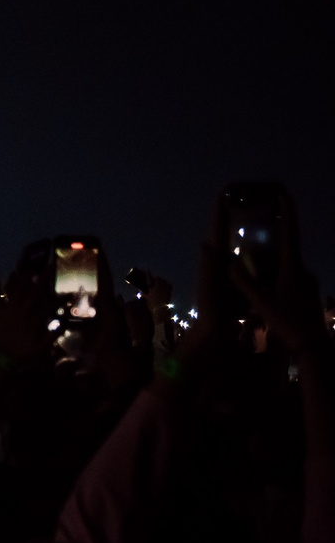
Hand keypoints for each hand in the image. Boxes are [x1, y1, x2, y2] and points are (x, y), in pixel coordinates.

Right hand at [223, 200, 327, 365]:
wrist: (314, 346)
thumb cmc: (288, 323)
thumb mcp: (261, 302)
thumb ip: (244, 281)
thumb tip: (228, 260)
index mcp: (292, 269)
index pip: (290, 234)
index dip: (288, 214)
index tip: (285, 195)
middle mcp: (303, 272)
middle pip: (288, 249)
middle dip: (274, 240)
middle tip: (260, 231)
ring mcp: (308, 283)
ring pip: (288, 266)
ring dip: (274, 263)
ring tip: (258, 266)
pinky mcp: (308, 293)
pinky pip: (291, 278)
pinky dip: (278, 277)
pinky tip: (268, 289)